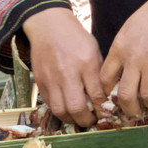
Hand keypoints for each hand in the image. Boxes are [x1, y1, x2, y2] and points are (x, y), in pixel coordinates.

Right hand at [23, 7, 105, 126]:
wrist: (48, 25)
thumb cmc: (75, 37)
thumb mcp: (93, 49)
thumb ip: (98, 73)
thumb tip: (105, 96)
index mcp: (86, 63)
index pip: (97, 95)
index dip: (103, 110)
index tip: (106, 114)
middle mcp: (68, 72)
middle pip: (77, 107)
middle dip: (87, 120)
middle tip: (93, 121)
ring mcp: (52, 78)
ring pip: (61, 110)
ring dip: (72, 119)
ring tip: (79, 118)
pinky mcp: (40, 81)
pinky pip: (50, 104)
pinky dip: (60, 110)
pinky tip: (67, 109)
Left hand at [100, 0, 147, 118]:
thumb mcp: (126, 34)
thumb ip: (120, 56)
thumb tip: (114, 83)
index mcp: (119, 49)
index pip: (105, 79)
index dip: (107, 95)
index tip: (112, 101)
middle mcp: (134, 57)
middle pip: (124, 95)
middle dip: (128, 110)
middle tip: (133, 114)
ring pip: (147, 96)